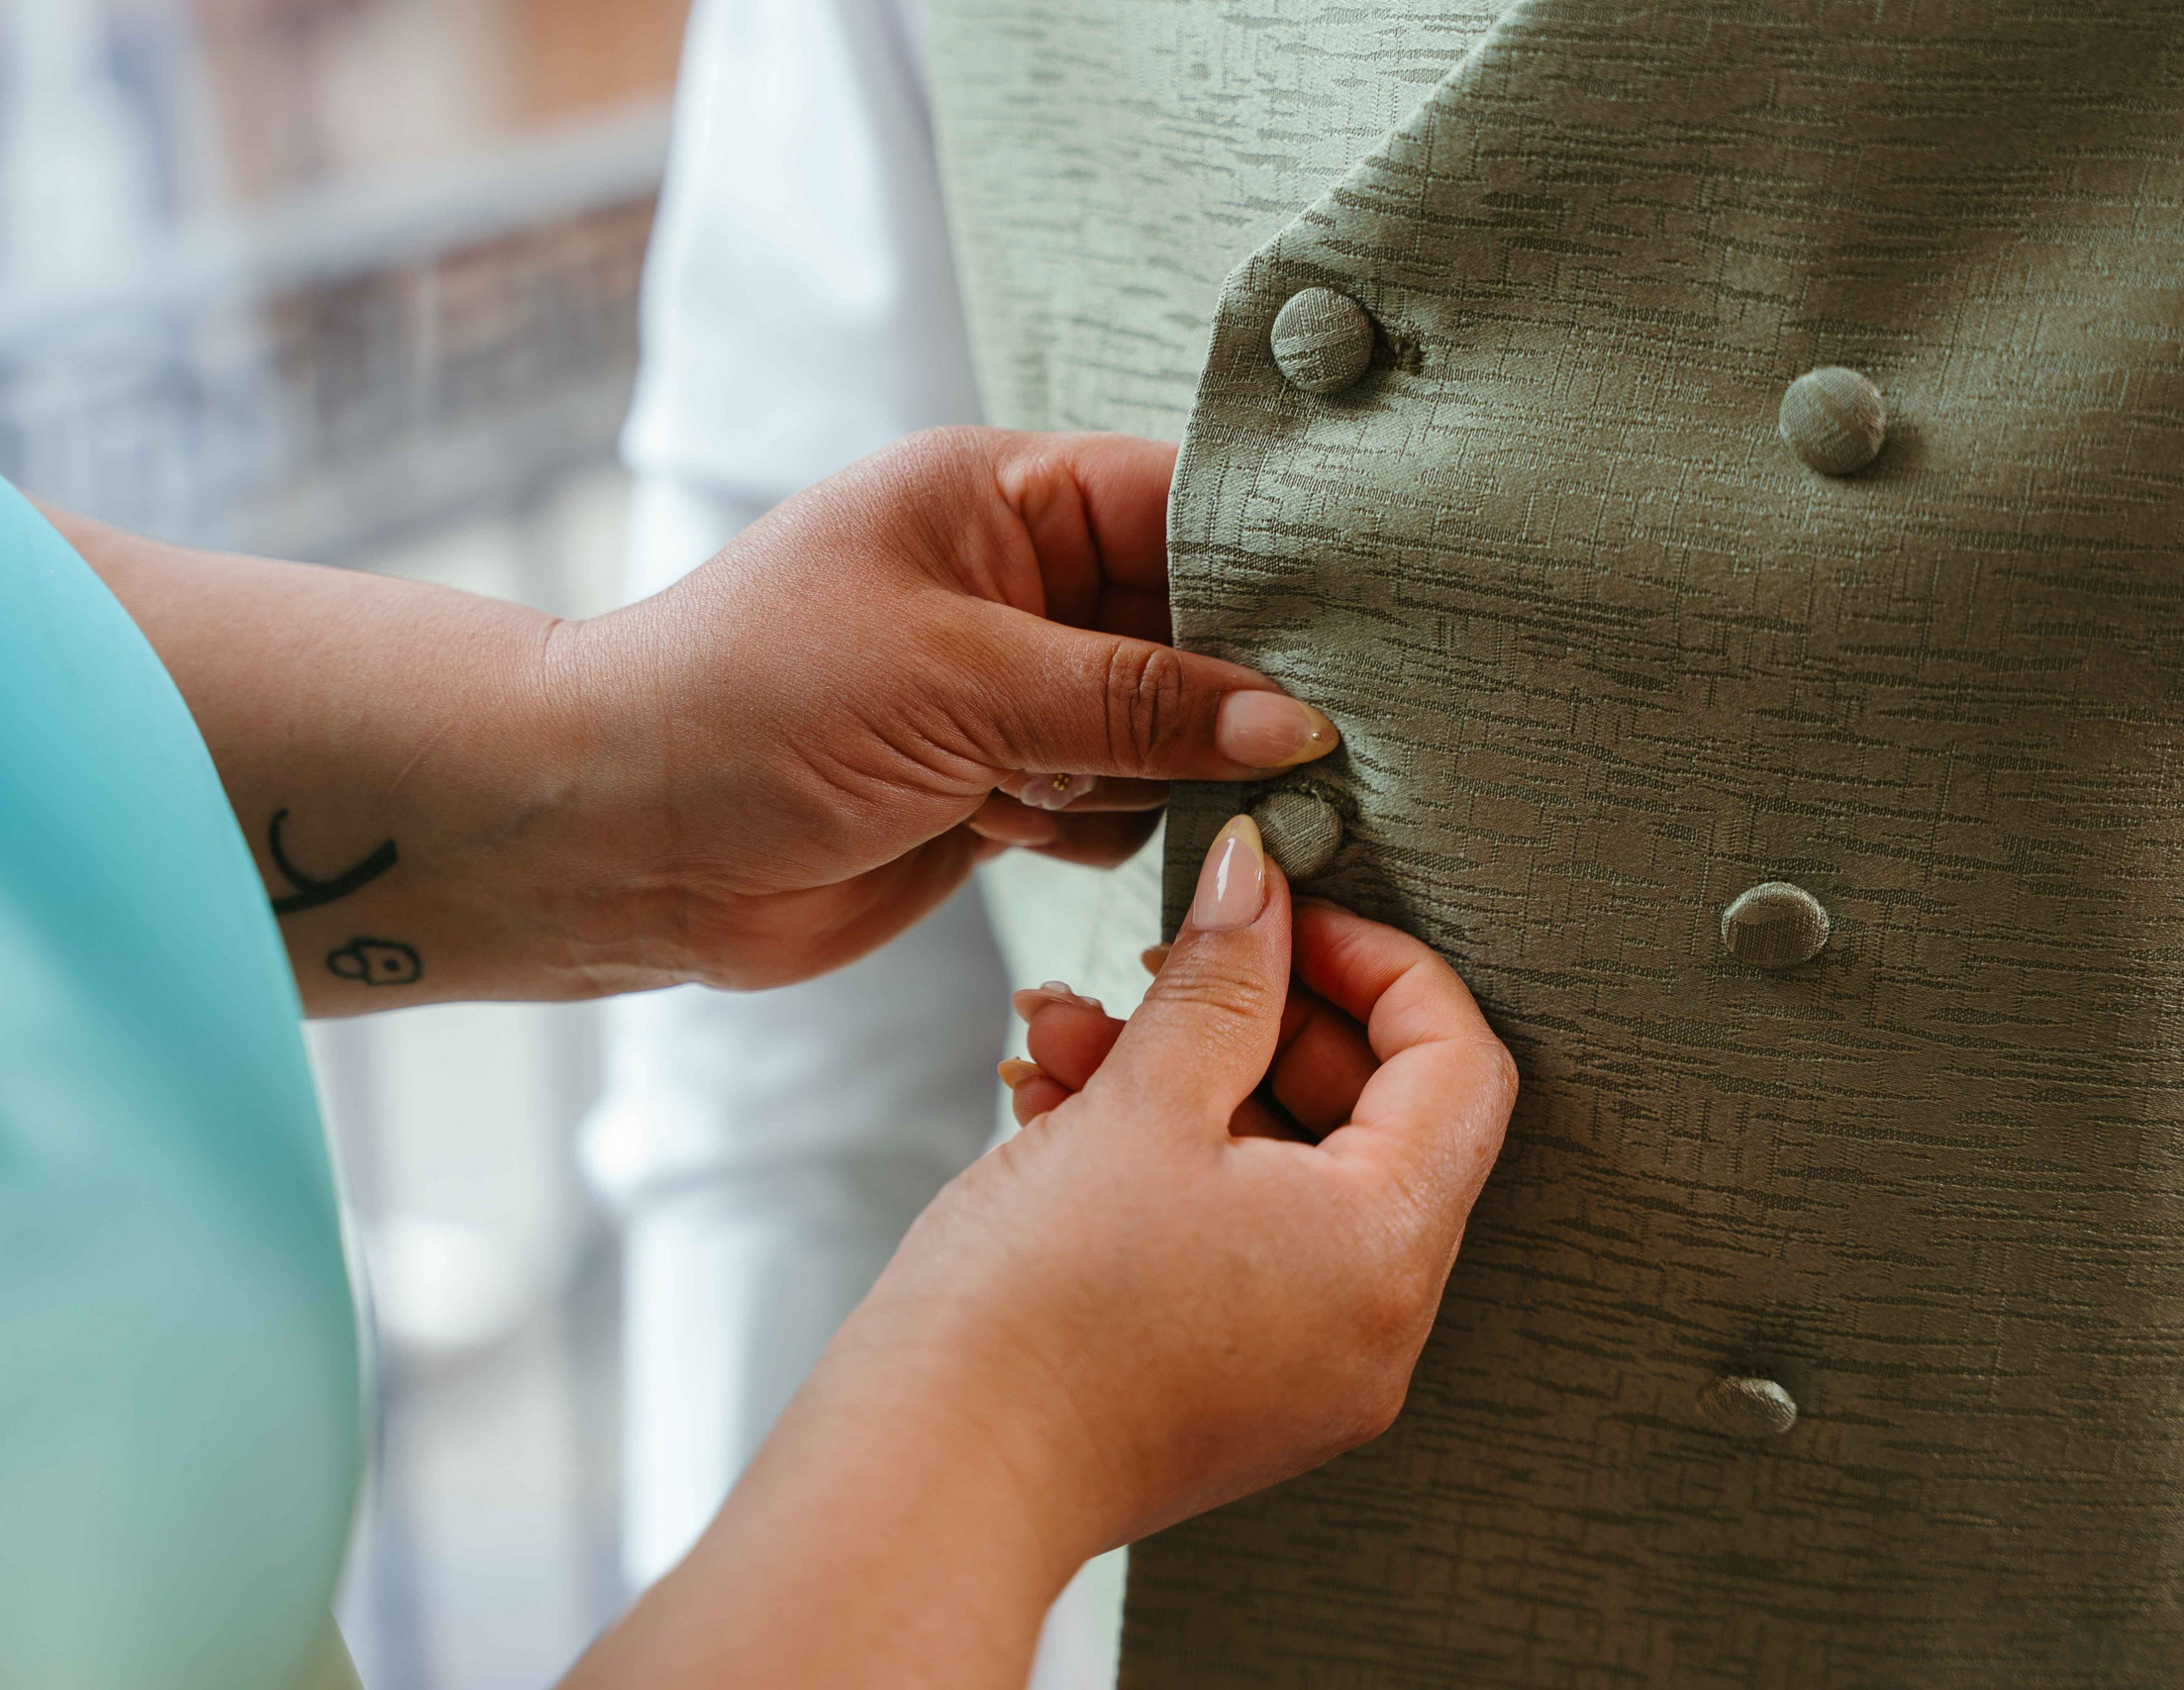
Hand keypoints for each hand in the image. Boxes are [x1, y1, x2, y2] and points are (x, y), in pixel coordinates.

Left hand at [548, 428, 1340, 990]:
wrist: (620, 844)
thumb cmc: (749, 706)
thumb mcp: (958, 679)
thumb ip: (1135, 699)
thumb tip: (1294, 721)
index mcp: (1001, 499)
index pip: (1181, 501)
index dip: (1272, 561)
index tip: (1369, 624)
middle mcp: (1019, 587)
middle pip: (1193, 624)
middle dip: (1233, 689)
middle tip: (1318, 746)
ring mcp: (1014, 693)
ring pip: (1167, 730)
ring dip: (1163, 773)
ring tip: (1118, 795)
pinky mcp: (1005, 789)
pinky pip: (1119, 805)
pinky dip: (1108, 828)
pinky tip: (1036, 829)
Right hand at [570, 814, 1516, 1687]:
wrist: (925, 1488)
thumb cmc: (1028, 1321)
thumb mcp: (1139, 1106)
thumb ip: (1218, 977)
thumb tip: (1258, 878)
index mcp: (1386, 1249)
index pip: (1456, 1060)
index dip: (1373, 960)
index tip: (1281, 913)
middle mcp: (1375, 1322)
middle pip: (1371, 1113)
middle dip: (1252, 1016)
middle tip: (1162, 964)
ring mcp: (1309, 1365)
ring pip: (1284, 1169)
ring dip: (1185, 1079)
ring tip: (1065, 1034)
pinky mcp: (1237, 1386)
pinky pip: (1240, 1237)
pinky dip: (1168, 1162)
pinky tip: (1059, 1108)